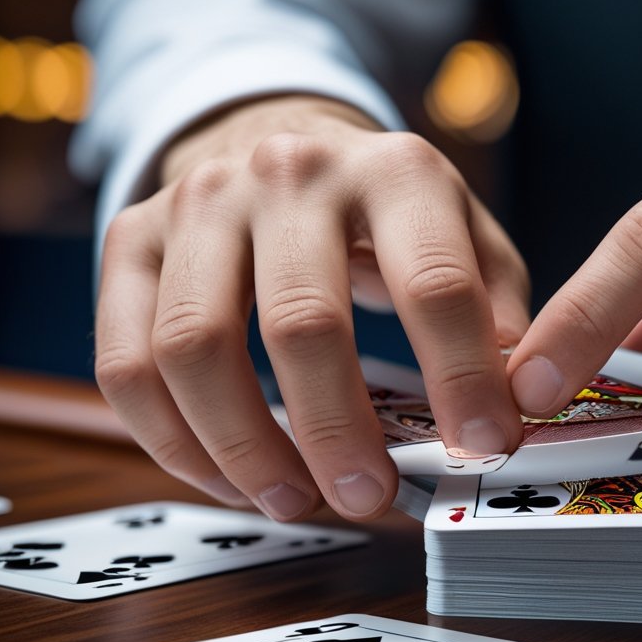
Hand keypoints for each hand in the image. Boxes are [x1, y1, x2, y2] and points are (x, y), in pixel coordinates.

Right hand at [94, 96, 529, 520]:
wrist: (284, 139)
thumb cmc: (390, 215)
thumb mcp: (468, 236)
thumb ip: (500, 311)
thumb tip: (515, 403)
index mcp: (395, 172)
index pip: (434, 283)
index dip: (461, 377)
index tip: (485, 447)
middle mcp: (290, 174)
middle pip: (301, 323)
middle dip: (337, 430)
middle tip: (370, 497)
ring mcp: (199, 203)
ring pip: (193, 347)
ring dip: (244, 448)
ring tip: (295, 502)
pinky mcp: (131, 239)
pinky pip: (125, 361)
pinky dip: (173, 442)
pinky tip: (231, 480)